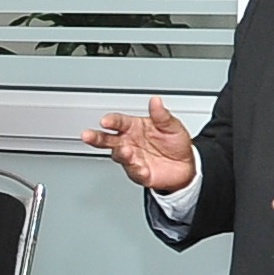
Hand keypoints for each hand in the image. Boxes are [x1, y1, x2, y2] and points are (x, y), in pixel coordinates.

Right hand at [80, 96, 197, 190]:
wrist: (186, 166)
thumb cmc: (175, 143)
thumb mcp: (172, 125)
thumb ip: (162, 115)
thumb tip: (155, 101)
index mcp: (134, 127)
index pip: (119, 122)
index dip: (111, 120)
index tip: (105, 120)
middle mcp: (128, 142)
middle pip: (107, 139)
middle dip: (96, 137)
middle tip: (87, 135)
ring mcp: (132, 158)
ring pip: (119, 155)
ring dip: (121, 153)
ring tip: (127, 151)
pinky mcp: (138, 173)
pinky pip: (135, 172)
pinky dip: (137, 170)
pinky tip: (141, 168)